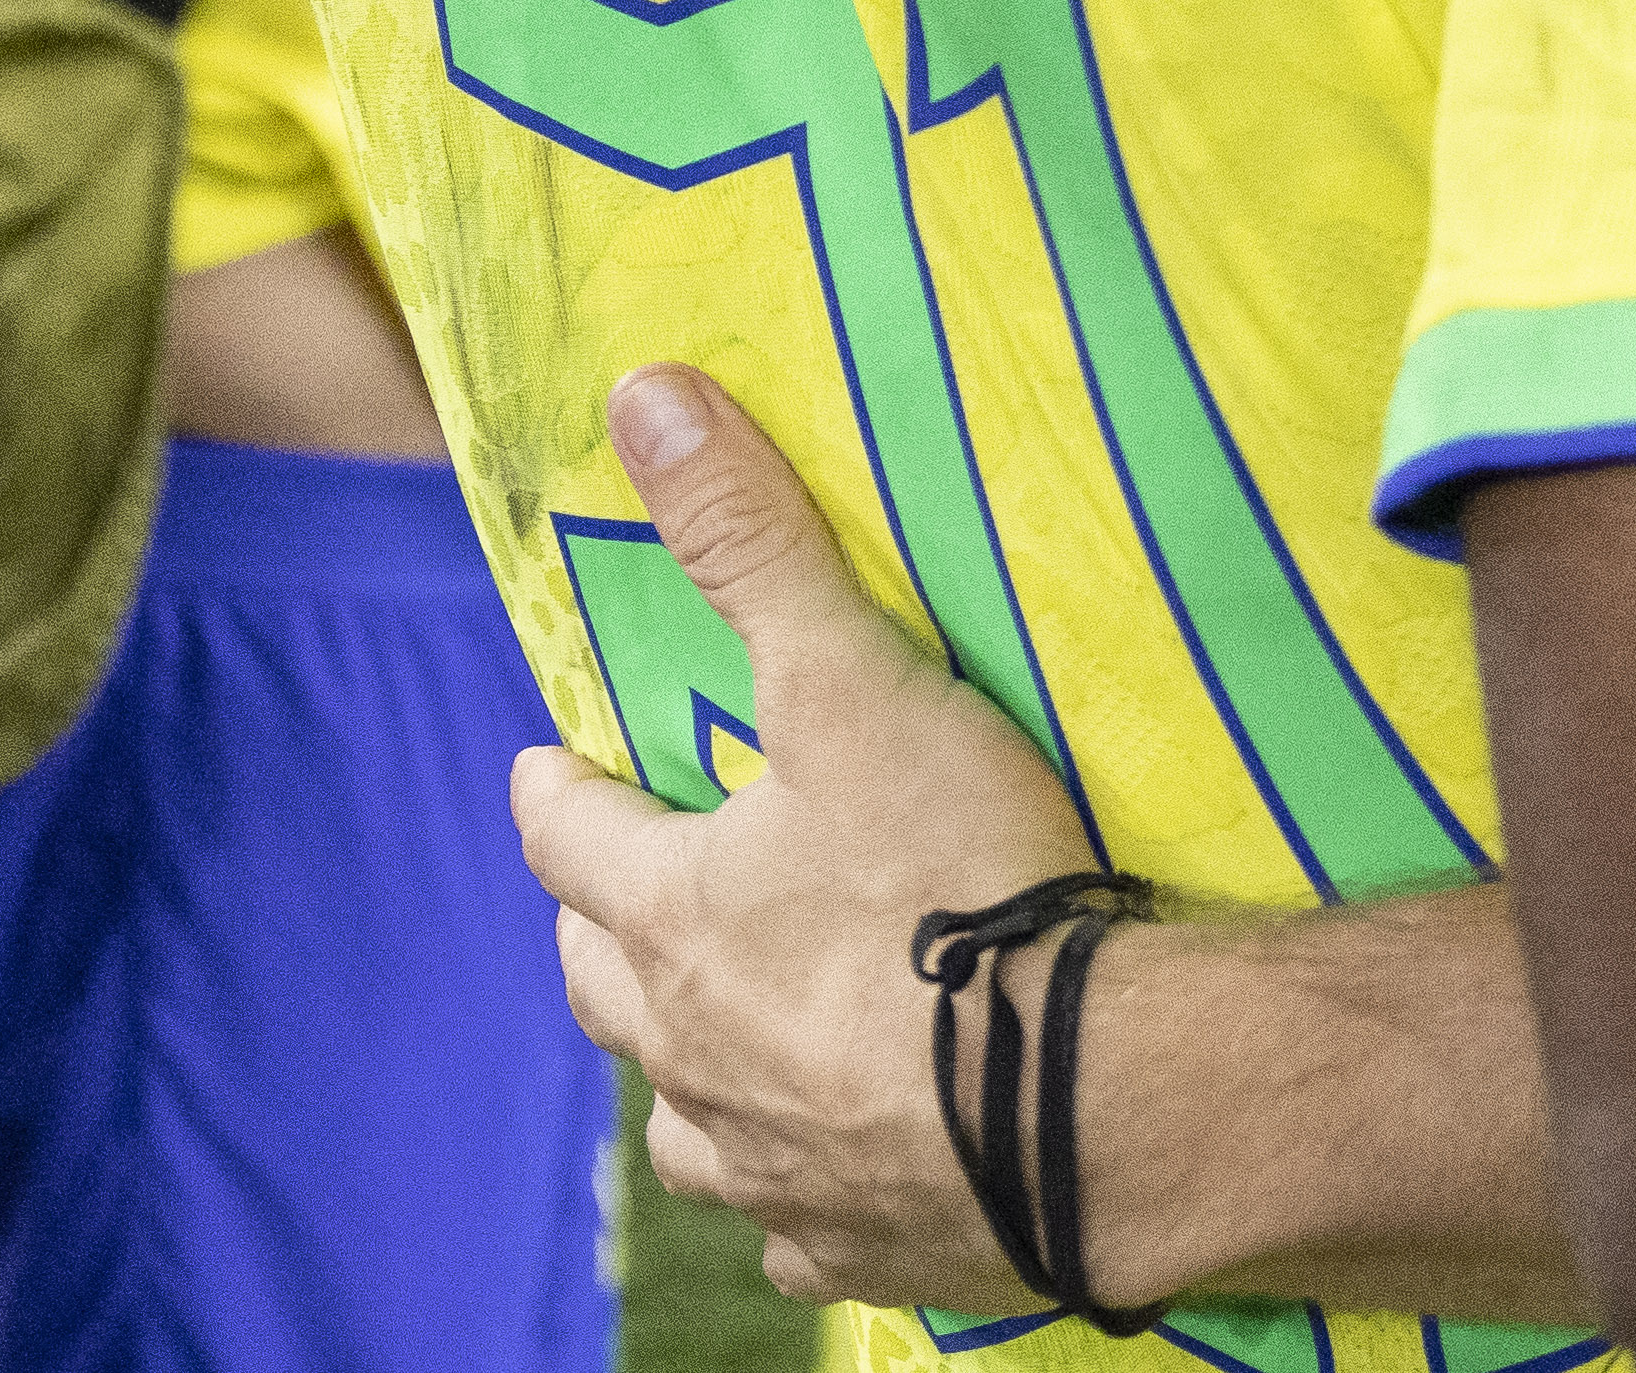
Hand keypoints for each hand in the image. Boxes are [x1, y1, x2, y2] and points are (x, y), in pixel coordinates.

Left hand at [515, 366, 1090, 1310]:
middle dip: (600, 933)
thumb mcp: (857, 685)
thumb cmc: (960, 883)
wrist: (1087, 1099)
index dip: (557, 795)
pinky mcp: (855, 1237)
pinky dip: (797, 1186)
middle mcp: (693, 1052)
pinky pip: (792, 1223)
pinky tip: (833, 1169)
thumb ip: (754, 543)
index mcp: (677, 919)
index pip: (571, 845)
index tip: (548, 768)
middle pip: (604, 986)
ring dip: (686, 1073)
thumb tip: (643, 398)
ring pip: (681, 1120)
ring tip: (722, 1040)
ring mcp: (766, 1162)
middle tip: (619, 898)